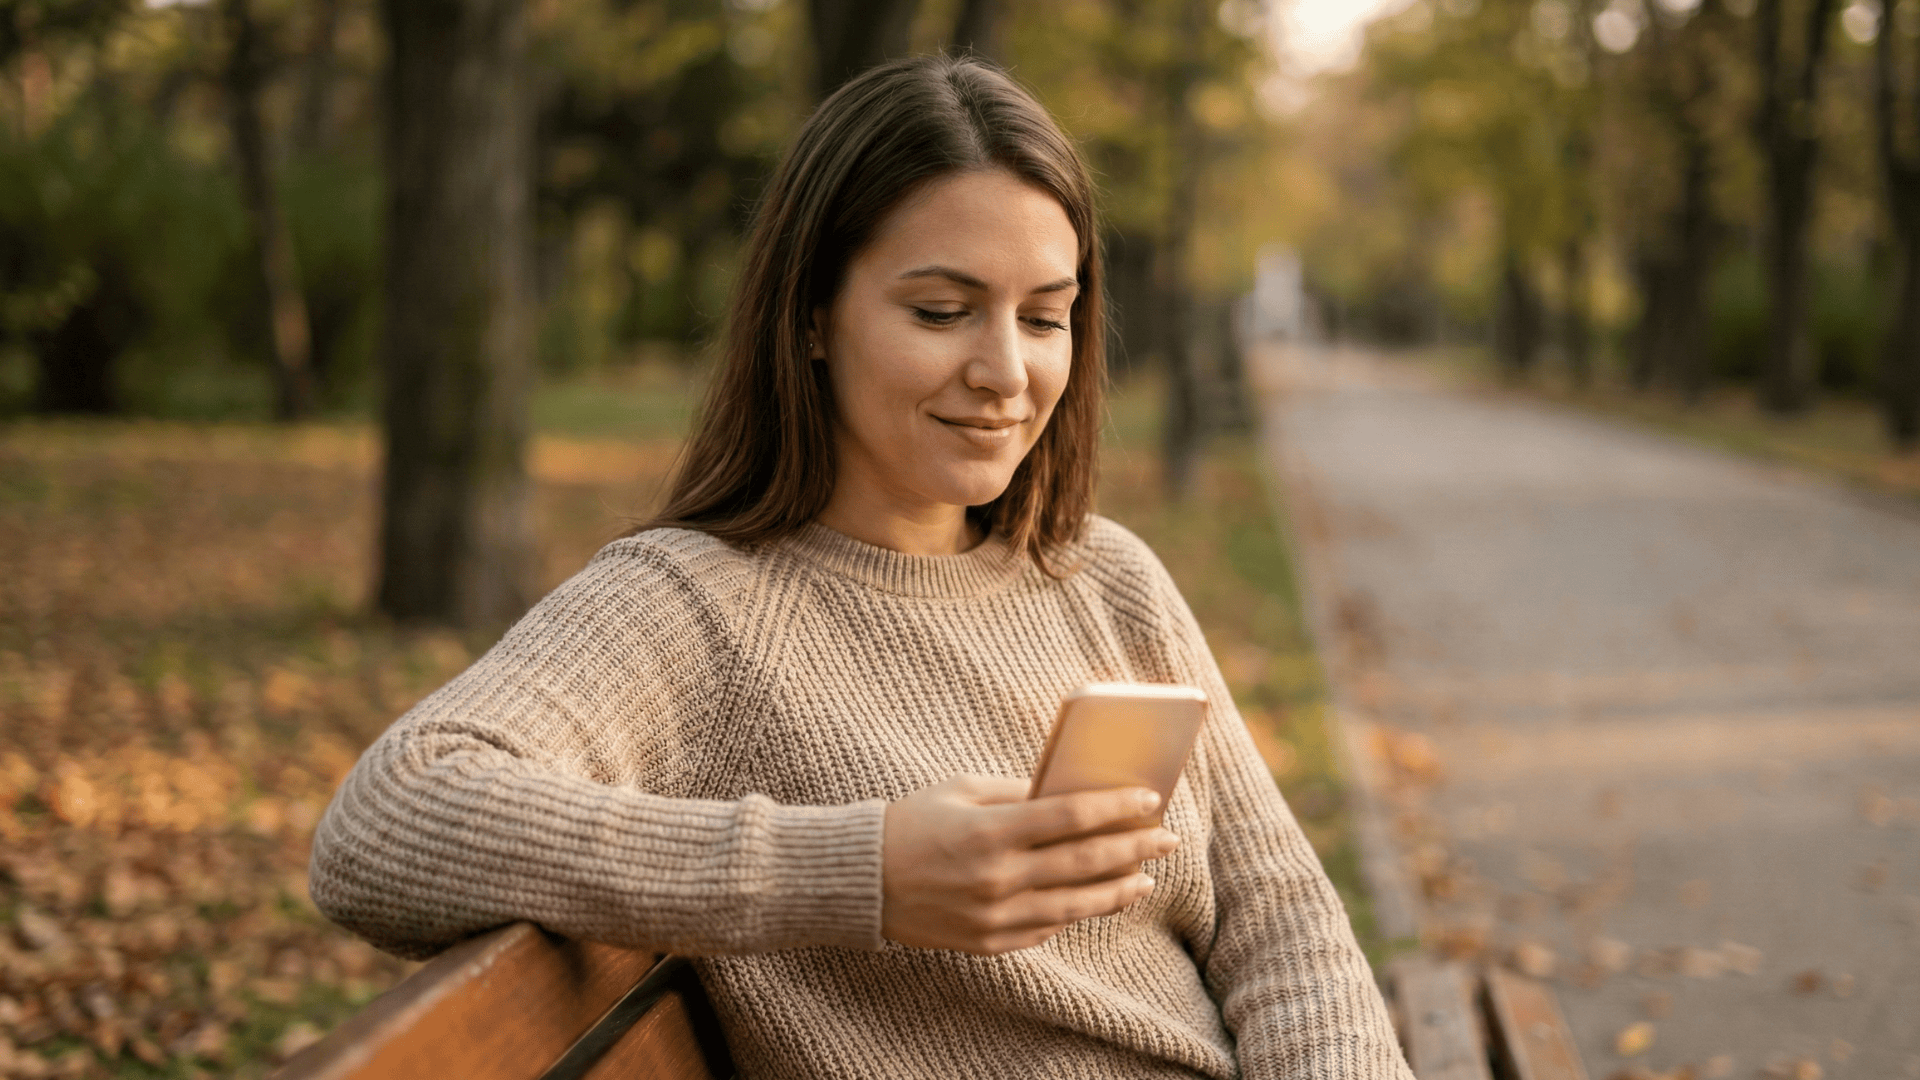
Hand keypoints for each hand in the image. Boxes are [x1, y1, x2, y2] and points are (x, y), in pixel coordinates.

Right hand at [881, 775, 1179, 954]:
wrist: (861, 880)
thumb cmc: (913, 822)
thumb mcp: (961, 790)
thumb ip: (1018, 792)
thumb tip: (1073, 794)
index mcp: (991, 830)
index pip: (1071, 816)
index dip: (1116, 806)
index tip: (1150, 797)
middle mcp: (997, 876)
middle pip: (1084, 861)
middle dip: (1133, 847)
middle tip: (1166, 839)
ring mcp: (994, 916)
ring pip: (1075, 905)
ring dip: (1117, 889)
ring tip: (1144, 878)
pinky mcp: (988, 943)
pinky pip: (1046, 929)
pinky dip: (1075, 913)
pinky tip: (1097, 898)